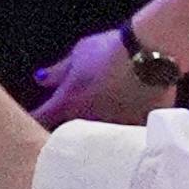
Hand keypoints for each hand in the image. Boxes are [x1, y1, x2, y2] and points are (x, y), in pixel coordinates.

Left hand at [30, 27, 165, 128]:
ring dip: (94, 134)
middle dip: (65, 129)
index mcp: (67, 102)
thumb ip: (59, 71)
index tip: (37, 118)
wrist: (153, 53)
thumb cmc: (114, 49)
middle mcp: (85, 121)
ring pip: (95, 140)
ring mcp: (109, 129)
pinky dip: (121, 132)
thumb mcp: (81, 53)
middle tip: (74, 119)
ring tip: (104, 121)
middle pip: (67, 134)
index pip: (39, 118)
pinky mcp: (134, 131)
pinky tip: (126, 124)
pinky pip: (122, 138)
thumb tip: (41, 79)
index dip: (35, 119)